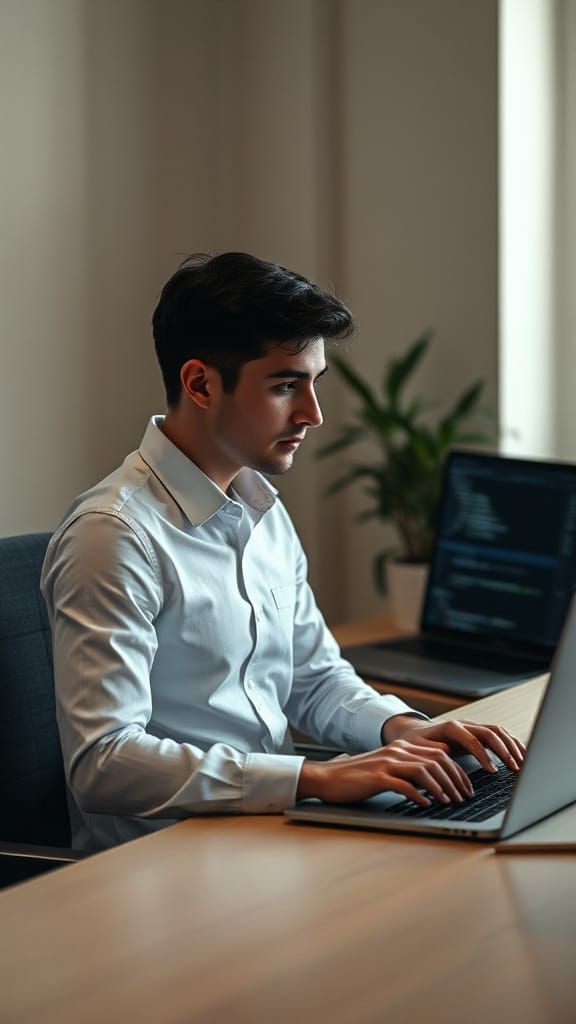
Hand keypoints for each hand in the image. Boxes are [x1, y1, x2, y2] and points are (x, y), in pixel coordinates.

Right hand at [297, 736, 476, 806]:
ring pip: (425, 770)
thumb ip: (409, 767)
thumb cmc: (359, 777)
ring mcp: (387, 763)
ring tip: (450, 802)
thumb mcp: (388, 767)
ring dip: (442, 787)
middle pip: (437, 760)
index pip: (440, 753)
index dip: (457, 771)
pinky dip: (419, 795)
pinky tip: (426, 804)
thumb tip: (436, 776)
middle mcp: (397, 751)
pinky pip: (404, 785)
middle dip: (455, 779)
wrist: (328, 778)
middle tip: (464, 797)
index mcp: (402, 746)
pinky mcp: (377, 778)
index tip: (466, 787)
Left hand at [382, 715, 525, 774]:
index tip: (493, 771)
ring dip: (512, 746)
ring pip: (498, 731)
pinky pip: (499, 735)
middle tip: (515, 768)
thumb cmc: (414, 743)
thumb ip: (431, 752)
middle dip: (505, 750)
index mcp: (450, 727)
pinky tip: (521, 756)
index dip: (484, 755)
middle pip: (491, 732)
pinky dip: (512, 744)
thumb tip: (445, 756)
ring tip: (522, 763)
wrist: (412, 733)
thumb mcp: (418, 749)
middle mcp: (464, 724)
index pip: (472, 739)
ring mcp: (473, 727)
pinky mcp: (478, 733)